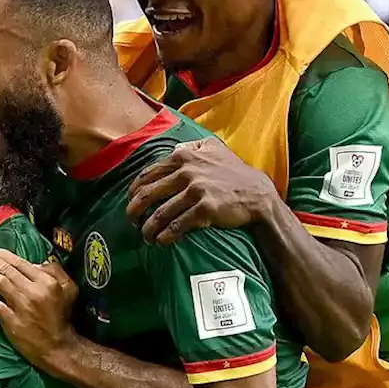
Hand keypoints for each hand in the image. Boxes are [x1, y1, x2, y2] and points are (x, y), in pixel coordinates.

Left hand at [0, 249, 77, 370]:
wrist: (59, 347)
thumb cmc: (62, 318)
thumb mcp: (69, 290)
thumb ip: (56, 271)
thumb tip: (38, 262)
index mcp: (46, 281)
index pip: (19, 261)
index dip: (1, 253)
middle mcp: (33, 290)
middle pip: (5, 268)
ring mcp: (22, 306)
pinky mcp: (13, 321)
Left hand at [126, 137, 274, 244]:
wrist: (256, 194)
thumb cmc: (233, 172)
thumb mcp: (214, 148)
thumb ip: (192, 145)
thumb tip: (174, 148)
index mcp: (184, 156)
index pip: (148, 174)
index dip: (135, 191)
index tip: (132, 202)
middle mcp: (187, 172)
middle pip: (148, 194)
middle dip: (134, 211)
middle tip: (132, 222)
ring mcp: (196, 190)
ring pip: (160, 213)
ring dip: (148, 229)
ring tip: (146, 237)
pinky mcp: (205, 209)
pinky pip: (177, 225)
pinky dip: (165, 236)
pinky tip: (161, 241)